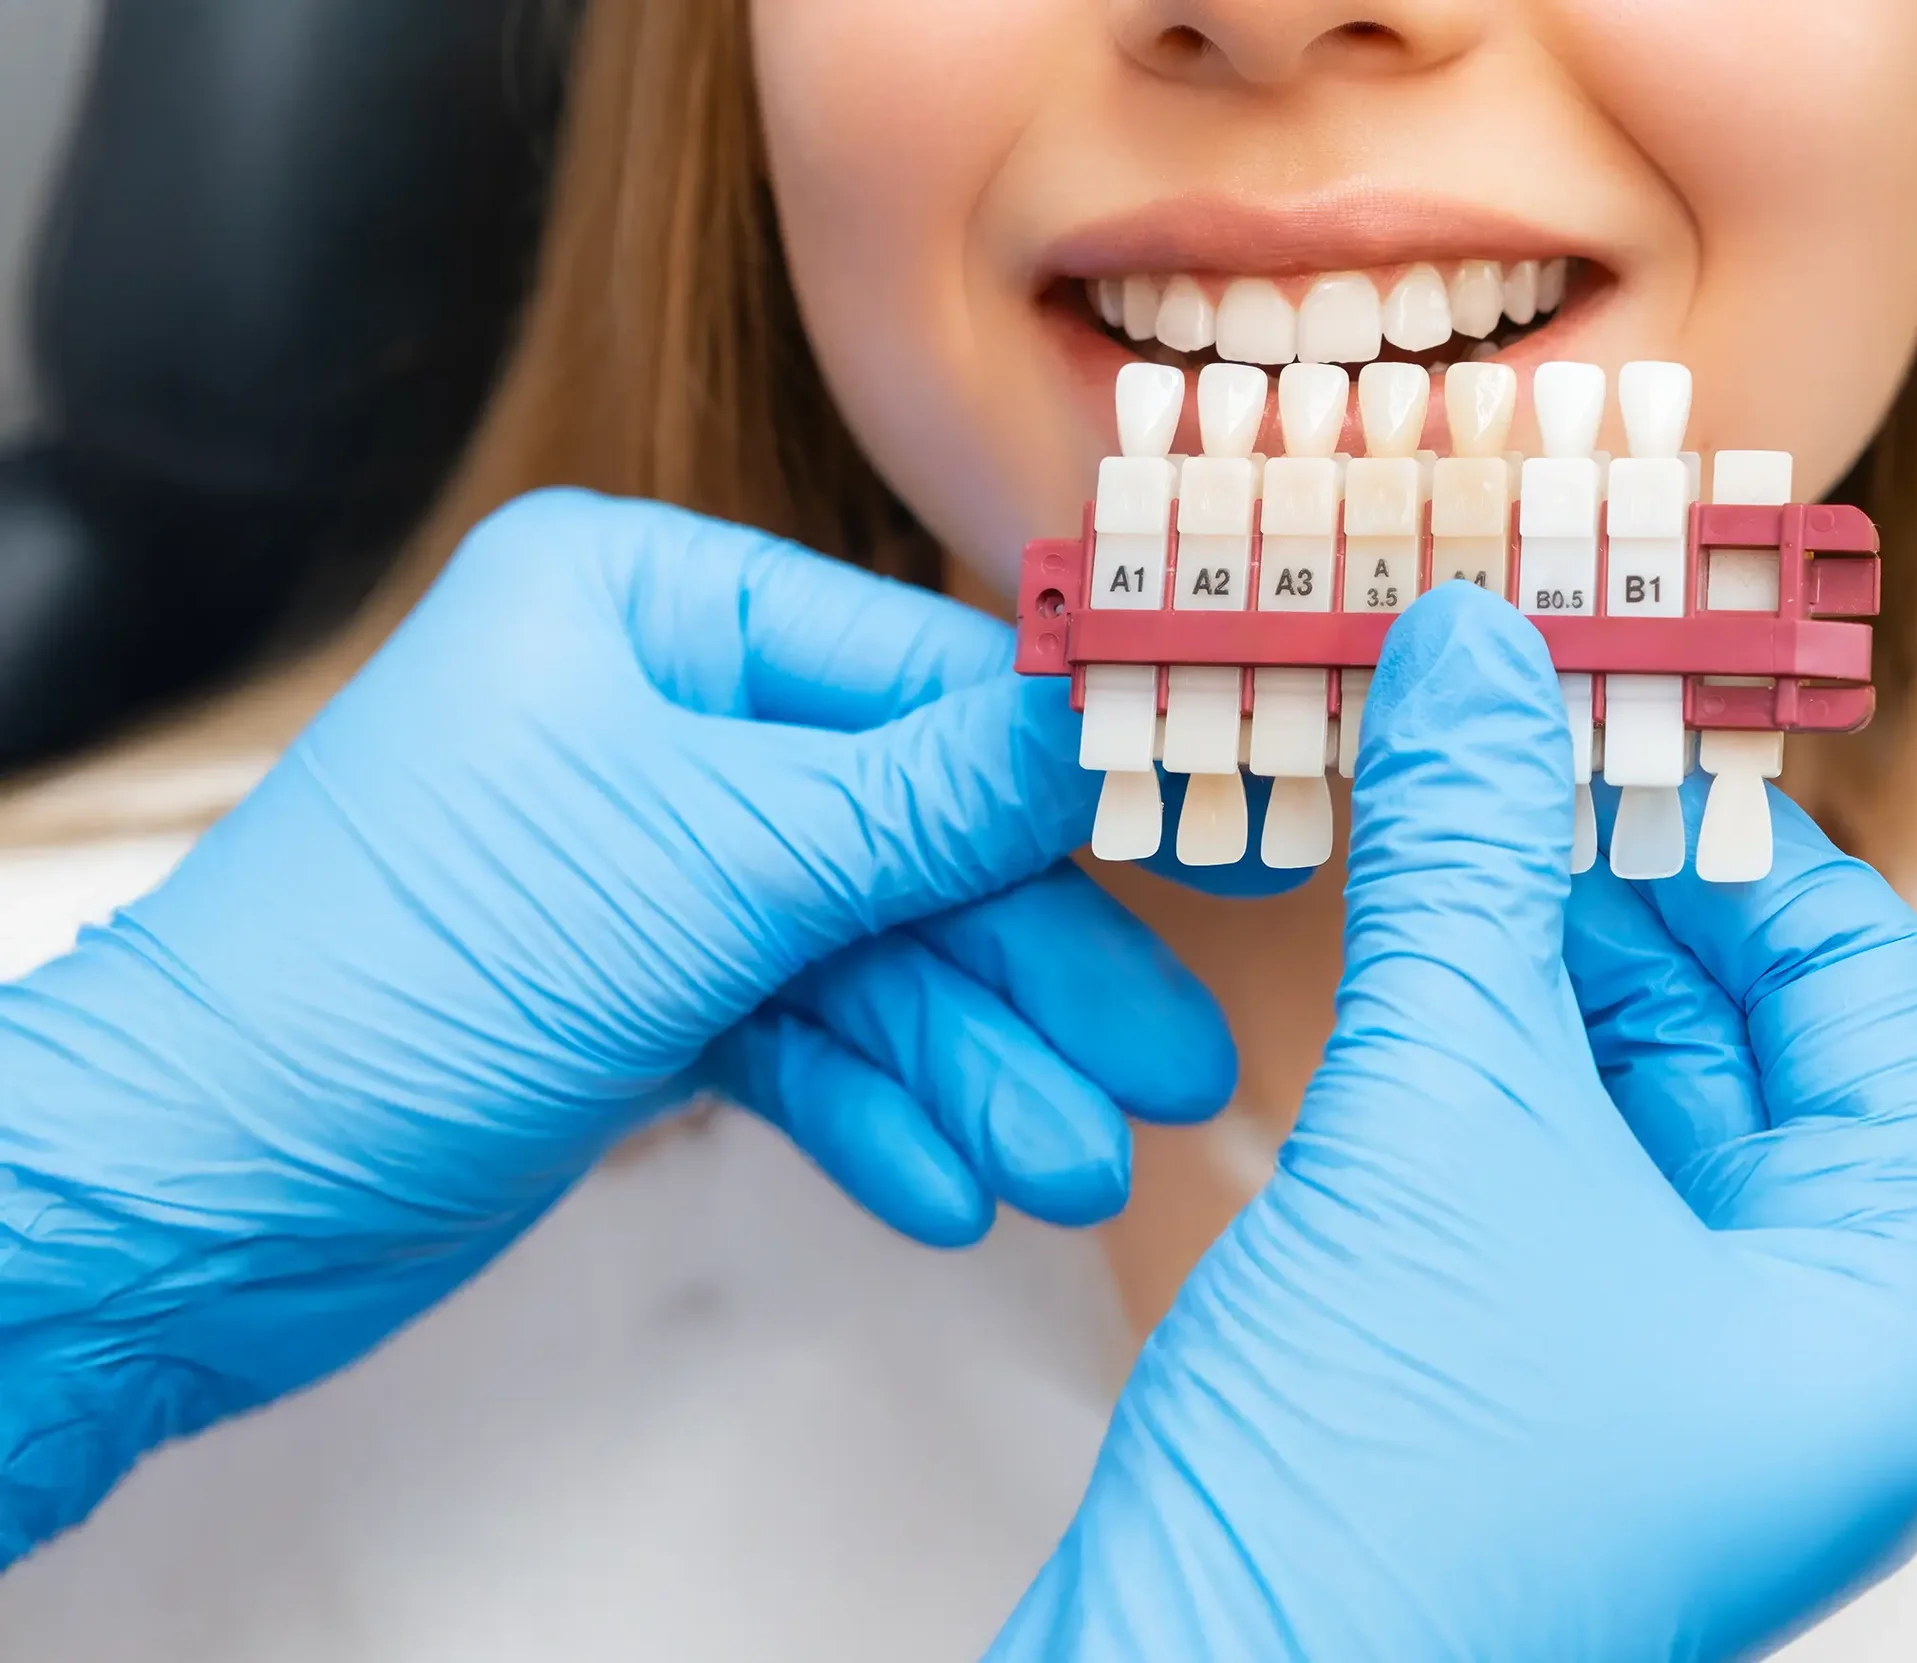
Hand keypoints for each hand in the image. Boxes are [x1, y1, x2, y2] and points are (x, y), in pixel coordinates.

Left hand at [0, 489, 1230, 1557]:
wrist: (194, 1203)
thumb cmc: (394, 980)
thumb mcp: (705, 867)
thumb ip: (925, 800)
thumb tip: (1107, 718)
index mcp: (648, 602)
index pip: (921, 675)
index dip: (1067, 776)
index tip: (1213, 840)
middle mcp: (654, 712)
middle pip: (912, 835)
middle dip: (1032, 968)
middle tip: (1167, 1068)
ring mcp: (649, 860)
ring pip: (867, 953)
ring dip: (973, 1063)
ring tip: (1070, 1166)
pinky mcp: (639, 989)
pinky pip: (800, 1032)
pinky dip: (874, 1107)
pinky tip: (947, 1187)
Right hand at [993, 585, 1916, 1660]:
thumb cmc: (1382, 1486)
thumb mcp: (1440, 1119)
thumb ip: (1470, 863)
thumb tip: (1475, 644)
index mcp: (1889, 1323)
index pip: (1870, 1000)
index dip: (1738, 840)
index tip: (1608, 725)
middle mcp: (1812, 1375)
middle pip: (1752, 1053)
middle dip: (1618, 893)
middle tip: (1497, 753)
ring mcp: (1678, 1408)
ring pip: (1635, 1121)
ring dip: (1534, 972)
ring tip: (1434, 837)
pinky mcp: (1547, 1419)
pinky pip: (1549, 1197)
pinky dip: (1481, 1075)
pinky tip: (1396, 978)